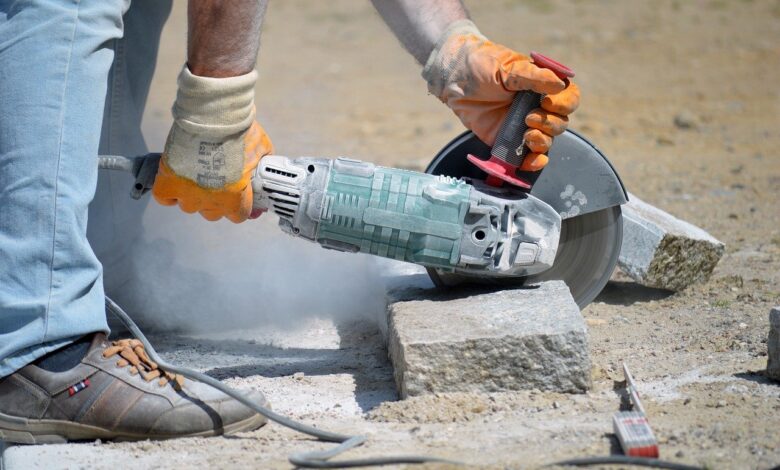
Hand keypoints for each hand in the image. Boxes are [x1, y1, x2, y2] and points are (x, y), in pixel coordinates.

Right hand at [152, 67, 272, 222]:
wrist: (212, 118)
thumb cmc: (240, 133)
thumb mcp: (261, 150)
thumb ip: (260, 165)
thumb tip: (263, 169)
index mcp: (235, 199)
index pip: (238, 216)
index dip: (239, 205)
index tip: (239, 196)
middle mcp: (211, 203)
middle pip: (212, 213)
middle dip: (216, 200)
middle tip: (216, 180)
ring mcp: (187, 196)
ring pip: (189, 206)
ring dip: (192, 195)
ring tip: (195, 174)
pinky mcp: (167, 185)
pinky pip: (165, 198)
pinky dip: (169, 192)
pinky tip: (174, 180)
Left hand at [422, 20, 579, 170]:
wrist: (454, 79)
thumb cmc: (482, 64)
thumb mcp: (507, 66)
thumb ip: (532, 76)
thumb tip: (559, 84)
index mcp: (543, 85)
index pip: (569, 97)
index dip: (565, 103)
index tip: (548, 102)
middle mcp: (538, 105)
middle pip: (561, 122)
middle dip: (550, 123)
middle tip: (528, 118)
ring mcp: (525, 124)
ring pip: (548, 140)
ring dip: (543, 141)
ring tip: (526, 135)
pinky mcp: (509, 140)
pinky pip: (529, 155)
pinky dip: (534, 162)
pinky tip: (530, 162)